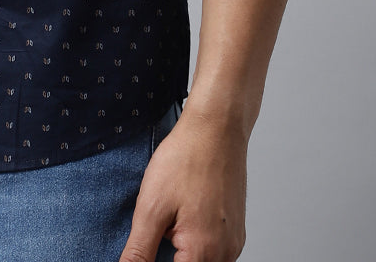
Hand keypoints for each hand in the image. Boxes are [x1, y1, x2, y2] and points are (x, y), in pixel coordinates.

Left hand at [118, 106, 246, 261]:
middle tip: (160, 226)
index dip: (154, 261)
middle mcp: (226, 254)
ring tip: (170, 220)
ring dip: (183, 251)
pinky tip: (183, 216)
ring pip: (204, 261)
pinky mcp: (236, 231)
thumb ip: (139, 251)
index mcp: (204, 253)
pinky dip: (196, 242)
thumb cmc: (186, 159)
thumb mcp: (151, 207)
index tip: (148, 243)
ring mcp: (234, 242)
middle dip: (169, 255)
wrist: (217, 127)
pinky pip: (214, 250)